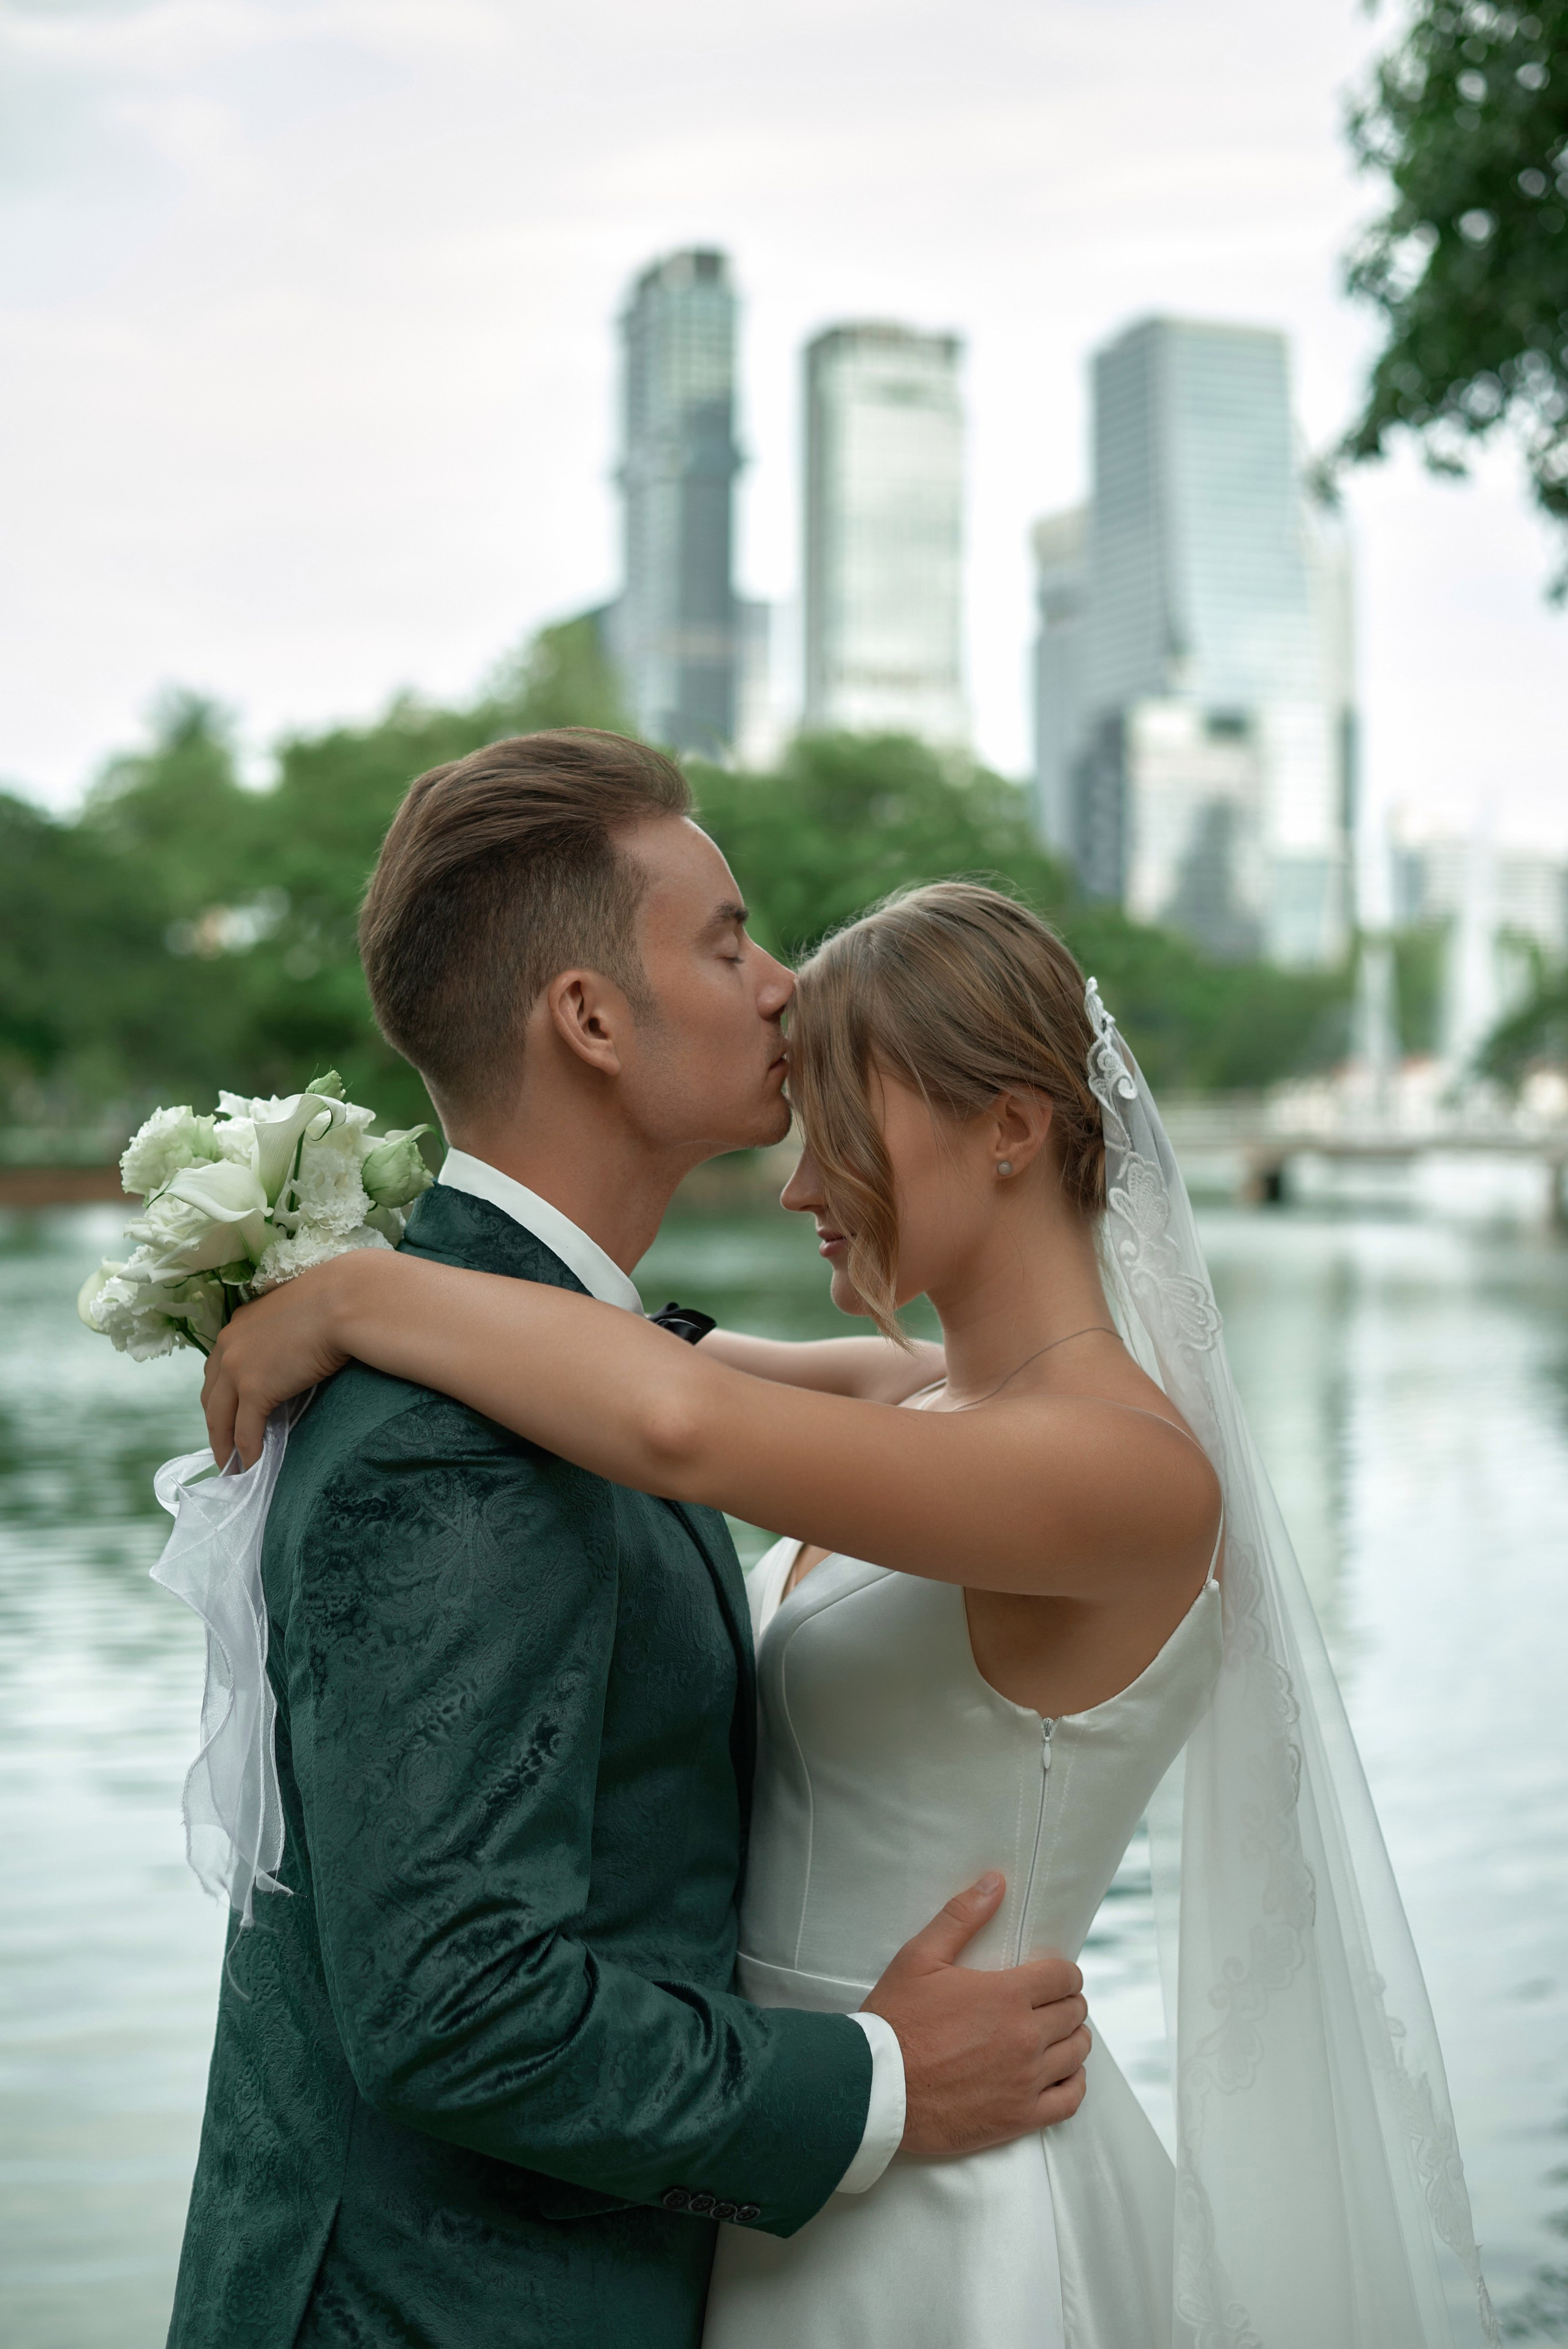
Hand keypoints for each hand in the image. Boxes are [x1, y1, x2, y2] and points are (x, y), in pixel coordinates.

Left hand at [203, 1262, 352, 1468]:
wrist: (344, 1300)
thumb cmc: (333, 1301)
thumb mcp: (294, 1315)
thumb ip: (281, 1335)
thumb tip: (292, 1358)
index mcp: (237, 1326)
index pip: (217, 1370)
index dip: (220, 1397)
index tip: (226, 1416)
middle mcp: (228, 1346)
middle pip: (211, 1398)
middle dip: (215, 1427)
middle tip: (224, 1449)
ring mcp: (238, 1368)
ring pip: (221, 1420)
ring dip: (225, 1447)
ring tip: (233, 1468)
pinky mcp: (256, 1389)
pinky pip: (246, 1431)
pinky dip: (248, 1452)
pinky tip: (253, 1467)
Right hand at [862, 1873, 1089, 2156]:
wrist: (876, 2088)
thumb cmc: (895, 2019)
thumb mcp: (919, 1957)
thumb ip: (961, 1916)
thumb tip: (995, 1881)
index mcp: (1006, 1995)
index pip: (1063, 1977)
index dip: (1063, 1972)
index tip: (1053, 1976)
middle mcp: (1024, 2038)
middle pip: (1074, 2013)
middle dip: (1067, 2002)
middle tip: (1050, 2003)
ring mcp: (1025, 2081)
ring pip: (1077, 2053)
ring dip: (1072, 2038)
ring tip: (1056, 2034)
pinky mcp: (1018, 2117)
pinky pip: (1069, 2100)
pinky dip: (1074, 2083)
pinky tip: (1062, 2073)